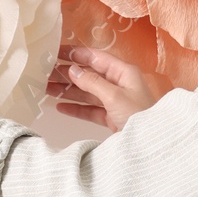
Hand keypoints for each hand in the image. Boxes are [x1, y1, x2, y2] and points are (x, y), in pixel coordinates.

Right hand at [47, 42, 165, 130]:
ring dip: (67, 91)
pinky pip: (90, 110)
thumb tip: (72, 69)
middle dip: (67, 74)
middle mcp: (119, 84)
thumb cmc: (139, 116)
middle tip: (45, 73)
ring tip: (46, 89)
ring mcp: (114, 101)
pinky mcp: (111, 117)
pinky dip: (76, 108)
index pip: (96, 58)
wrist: (152, 143)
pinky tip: (60, 107)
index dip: (76, 54)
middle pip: (89, 75)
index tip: (56, 53)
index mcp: (123, 72)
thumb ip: (92, 82)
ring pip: (87, 93)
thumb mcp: (115, 96)